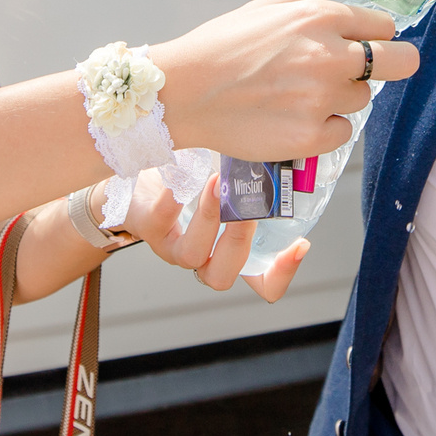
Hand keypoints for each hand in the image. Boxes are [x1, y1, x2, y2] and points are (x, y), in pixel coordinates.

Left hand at [115, 173, 310, 302]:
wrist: (136, 175)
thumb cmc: (191, 179)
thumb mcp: (228, 184)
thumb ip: (254, 180)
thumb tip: (289, 152)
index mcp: (227, 251)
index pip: (262, 284)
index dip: (281, 274)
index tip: (299, 244)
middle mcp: (201, 256)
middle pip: (224, 275)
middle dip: (241, 239)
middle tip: (251, 202)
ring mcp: (171, 246)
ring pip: (191, 255)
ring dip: (210, 219)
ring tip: (218, 183)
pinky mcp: (147, 226)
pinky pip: (159, 219)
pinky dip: (172, 198)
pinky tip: (182, 174)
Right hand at [153, 0, 419, 163]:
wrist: (182, 93)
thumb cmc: (215, 48)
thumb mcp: (259, 9)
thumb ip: (297, 3)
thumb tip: (316, 0)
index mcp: (318, 17)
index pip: (384, 25)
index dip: (377, 35)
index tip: (368, 44)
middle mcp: (329, 56)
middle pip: (400, 62)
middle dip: (394, 64)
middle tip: (374, 71)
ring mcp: (322, 99)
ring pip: (361, 99)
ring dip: (340, 98)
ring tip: (300, 97)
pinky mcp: (311, 137)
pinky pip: (342, 132)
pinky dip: (324, 128)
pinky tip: (295, 120)